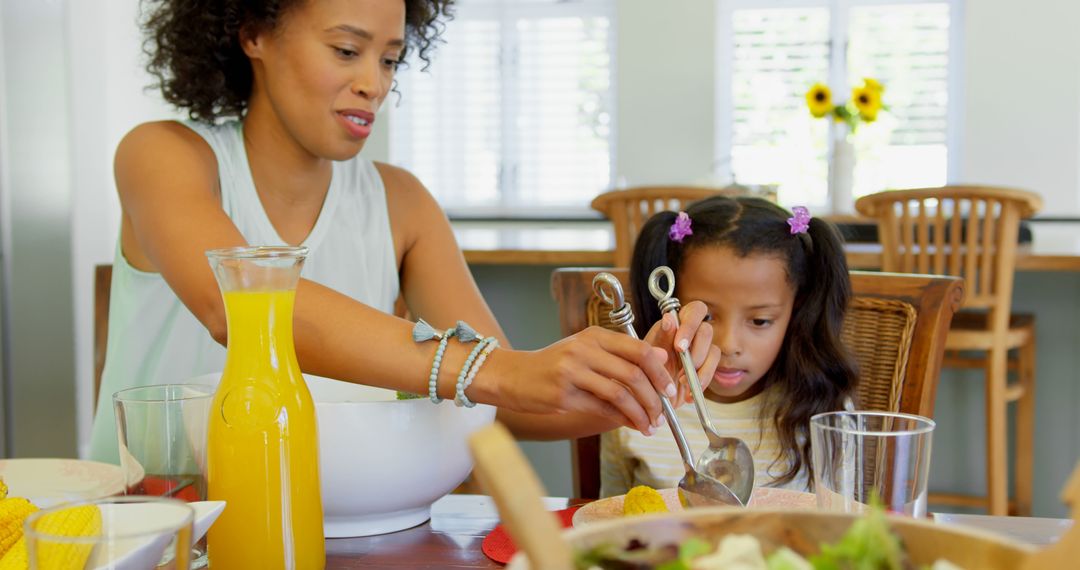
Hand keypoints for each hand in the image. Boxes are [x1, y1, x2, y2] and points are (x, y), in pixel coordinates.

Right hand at [488, 327, 674, 435]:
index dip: (659, 372)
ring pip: (619, 393)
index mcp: (594, 335)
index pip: (638, 350)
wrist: (513, 376)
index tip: (669, 390)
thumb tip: (660, 359)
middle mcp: (584, 349)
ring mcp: (572, 371)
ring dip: (639, 413)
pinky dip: (621, 419)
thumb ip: (621, 354)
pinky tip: (629, 425)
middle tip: (662, 414)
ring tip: (648, 425)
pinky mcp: (563, 394)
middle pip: (633, 373)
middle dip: (653, 398)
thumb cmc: (553, 365)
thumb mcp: (586, 351)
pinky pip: (601, 408)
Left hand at [644, 300, 720, 405]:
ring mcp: (701, 349)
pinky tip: (689, 391)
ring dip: (699, 368)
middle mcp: (692, 333)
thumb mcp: (648, 355)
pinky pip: (714, 369)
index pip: (695, 310)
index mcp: (676, 323)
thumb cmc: (646, 371)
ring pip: (713, 350)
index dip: (691, 326)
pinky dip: (702, 381)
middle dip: (697, 350)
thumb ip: (660, 338)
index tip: (679, 347)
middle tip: (684, 366)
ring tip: (682, 381)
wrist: (650, 396)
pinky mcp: (707, 365)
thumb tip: (668, 318)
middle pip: (707, 330)